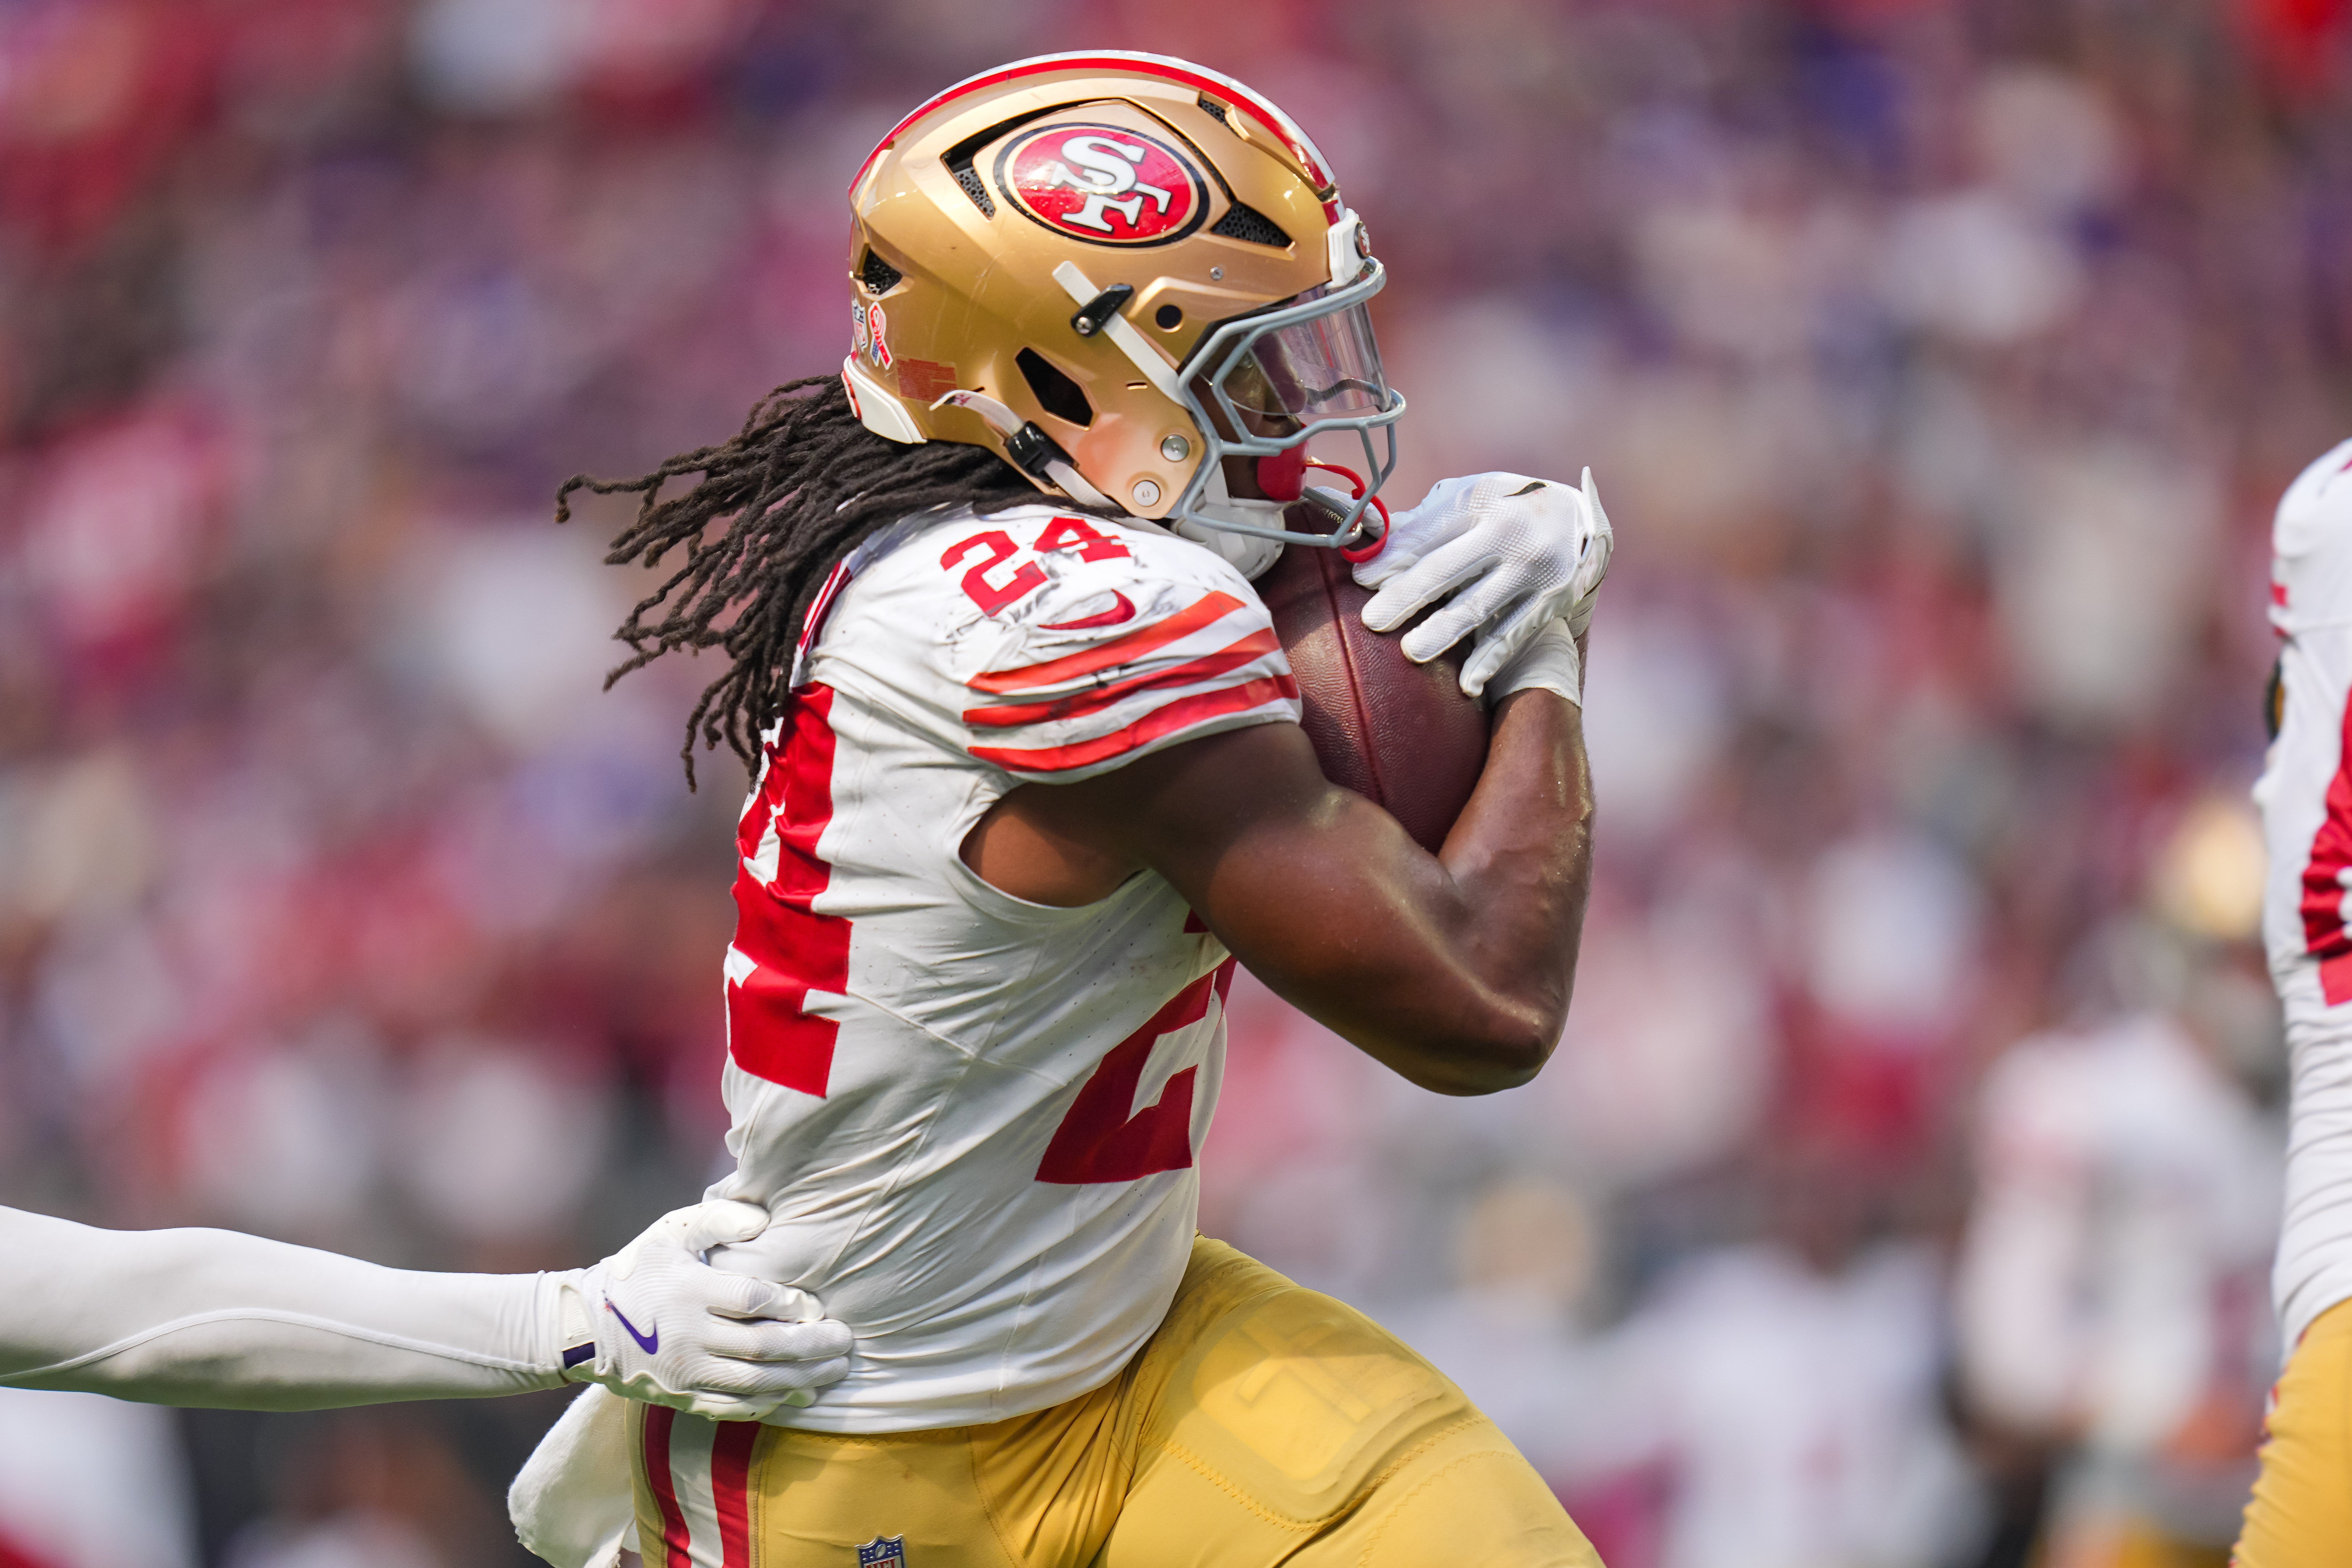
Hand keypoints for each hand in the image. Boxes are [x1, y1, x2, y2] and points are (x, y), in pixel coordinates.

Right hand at [557, 1200, 851, 1420]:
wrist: (585, 1326)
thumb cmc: (638, 1270)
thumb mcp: (670, 1232)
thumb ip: (717, 1219)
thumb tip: (763, 1220)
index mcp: (689, 1290)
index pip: (752, 1299)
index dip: (790, 1303)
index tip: (815, 1304)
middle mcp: (689, 1335)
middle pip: (762, 1346)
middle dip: (811, 1346)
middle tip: (845, 1341)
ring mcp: (685, 1372)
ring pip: (755, 1382)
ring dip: (801, 1379)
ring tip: (835, 1371)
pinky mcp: (681, 1397)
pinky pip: (733, 1407)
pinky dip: (769, 1405)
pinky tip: (798, 1396)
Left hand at [1354, 469, 1611, 698]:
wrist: (1577, 515)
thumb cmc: (1504, 506)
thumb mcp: (1468, 497)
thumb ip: (1421, 521)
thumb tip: (1368, 538)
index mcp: (1481, 502)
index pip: (1427, 534)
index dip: (1393, 558)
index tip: (1360, 578)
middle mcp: (1510, 534)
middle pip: (1448, 568)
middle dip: (1408, 596)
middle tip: (1373, 620)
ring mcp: (1533, 570)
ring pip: (1480, 606)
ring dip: (1444, 631)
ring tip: (1412, 651)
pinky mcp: (1552, 599)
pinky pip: (1514, 634)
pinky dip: (1490, 660)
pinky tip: (1466, 685)